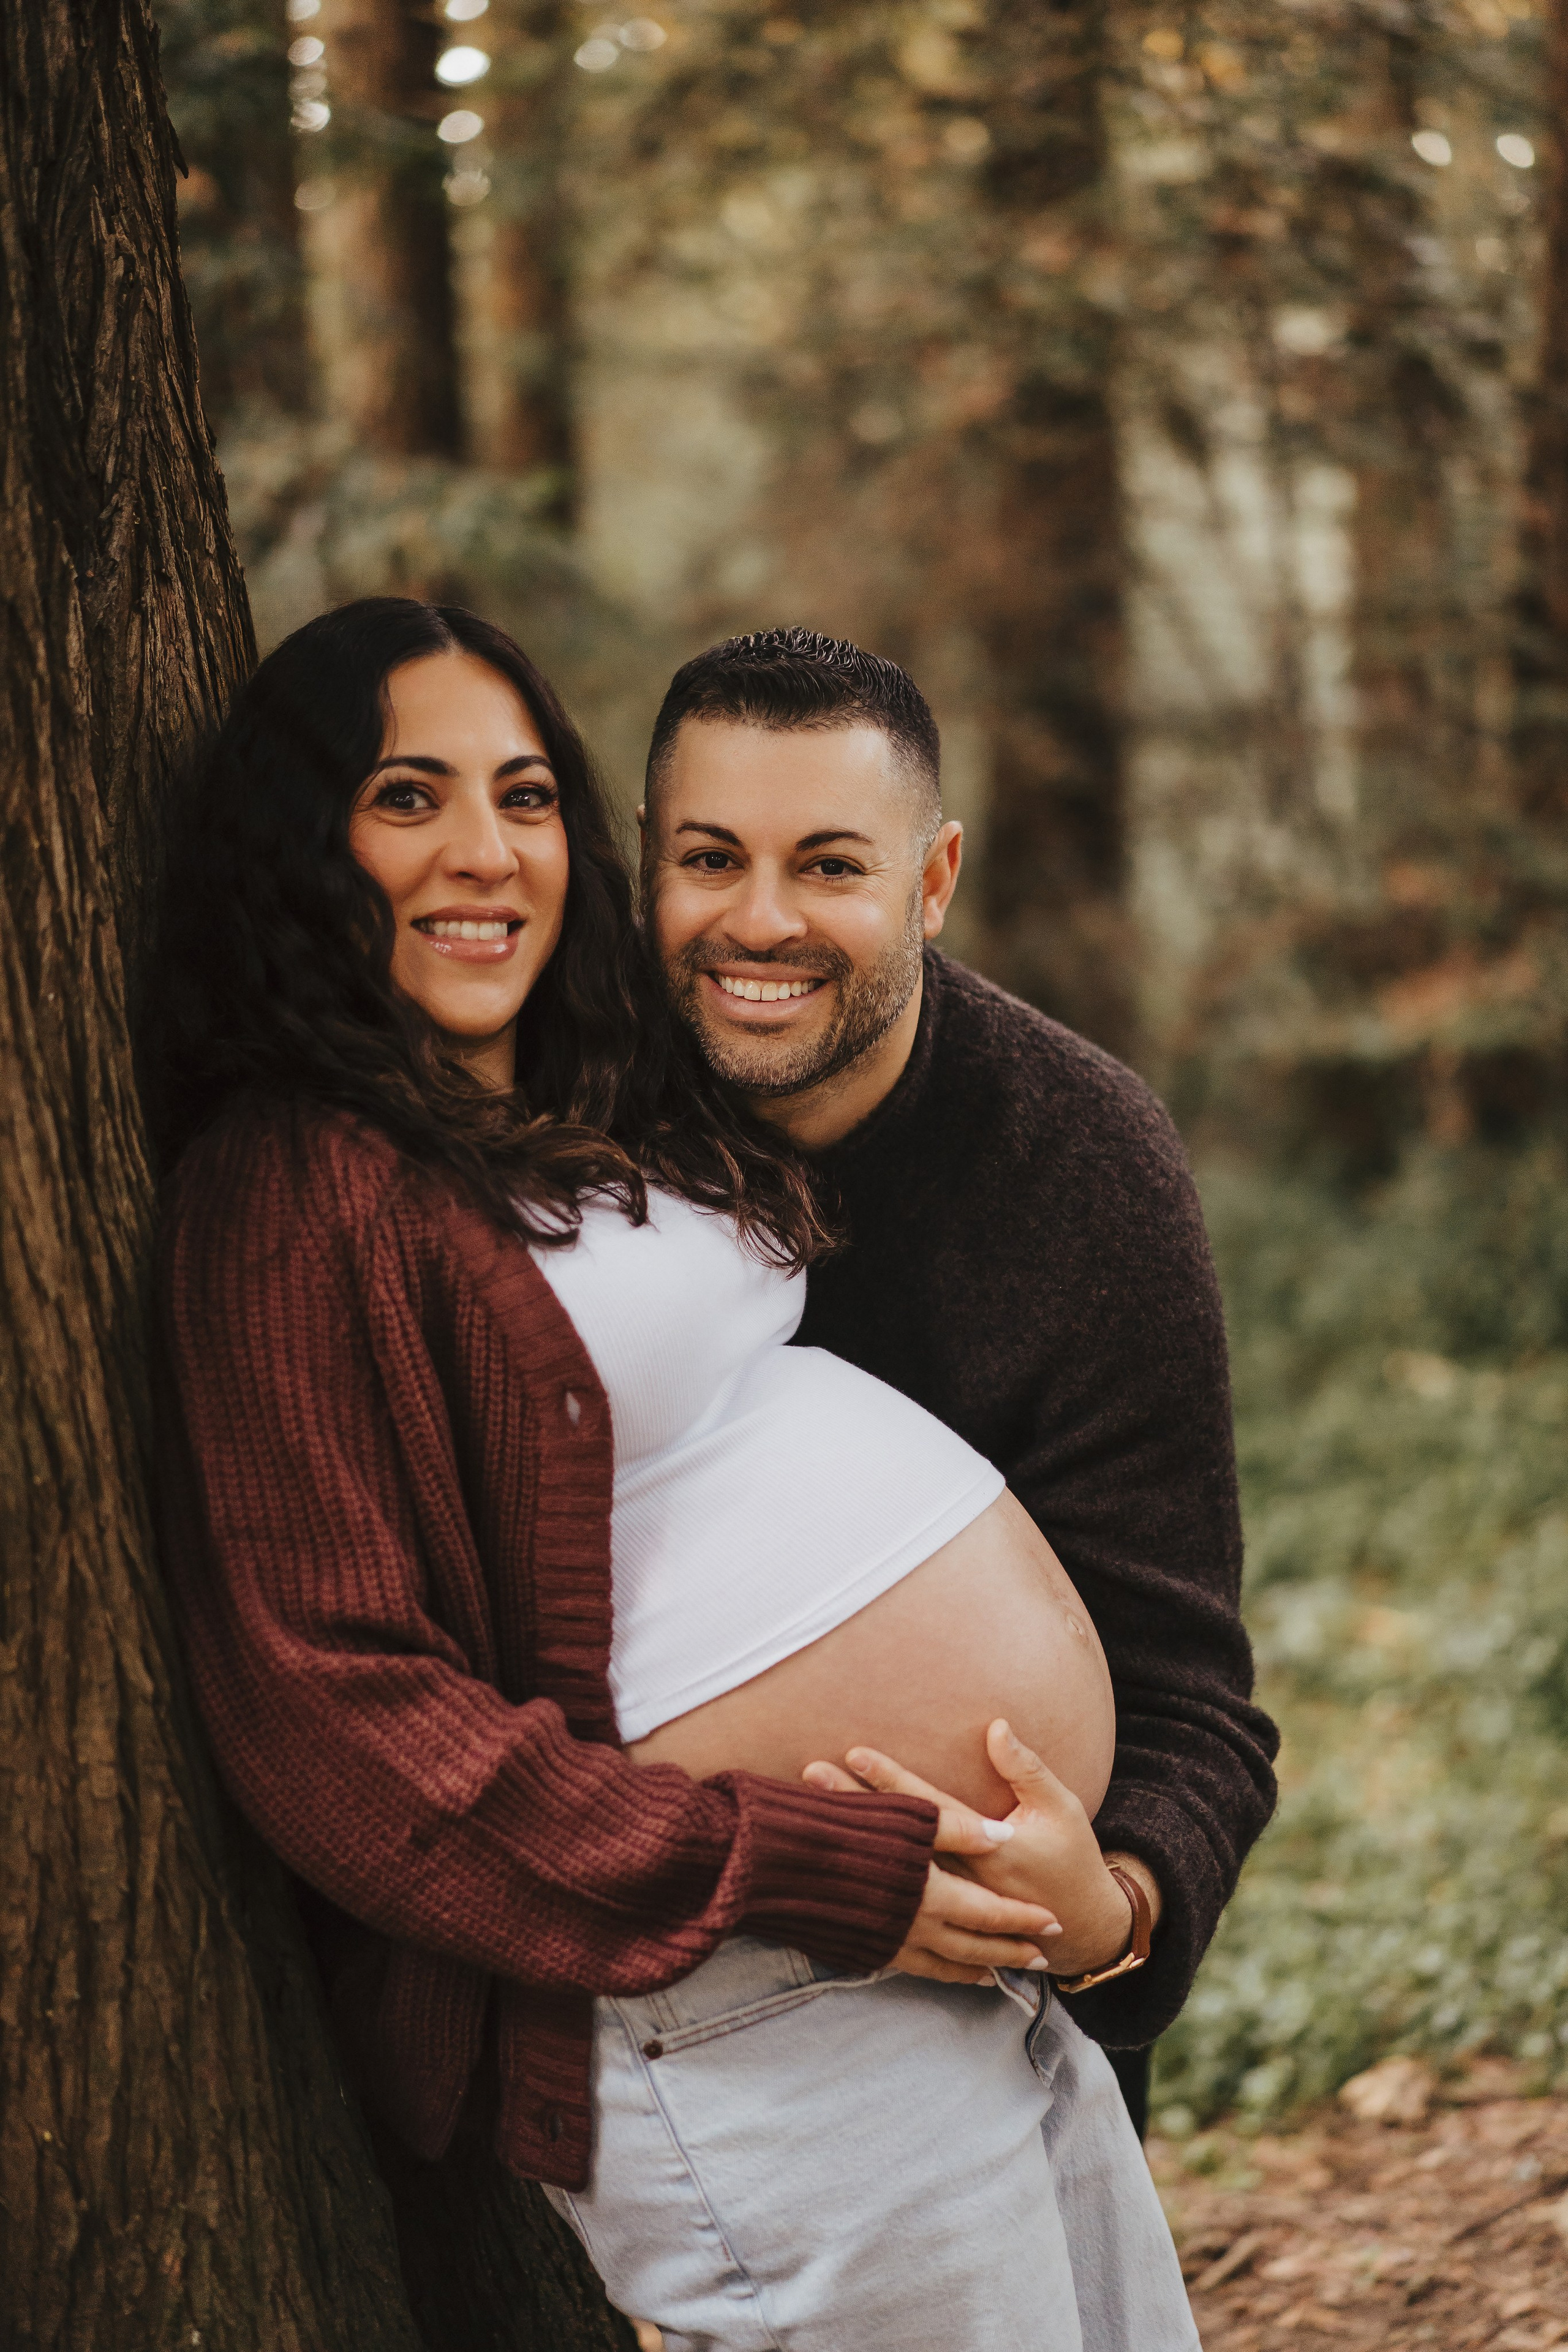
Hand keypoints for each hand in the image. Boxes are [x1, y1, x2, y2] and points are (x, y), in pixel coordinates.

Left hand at [809, 1721, 1153, 1979]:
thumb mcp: (1059, 1807)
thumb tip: (994, 1726)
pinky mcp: (943, 1918)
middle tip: (810, 1773)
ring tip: (807, 1810)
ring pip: (890, 1868)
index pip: (928, 1810)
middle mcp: (962, 1880)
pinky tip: (834, 1858)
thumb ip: (1025, 1768)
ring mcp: (950, 1904)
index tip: (856, 1751)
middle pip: (897, 1839)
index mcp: (988, 1851)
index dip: (893, 1781)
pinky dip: (866, 1877)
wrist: (1077, 1924)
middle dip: (854, 1806)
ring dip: (852, 1838)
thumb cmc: (1071, 1857)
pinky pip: (896, 1899)